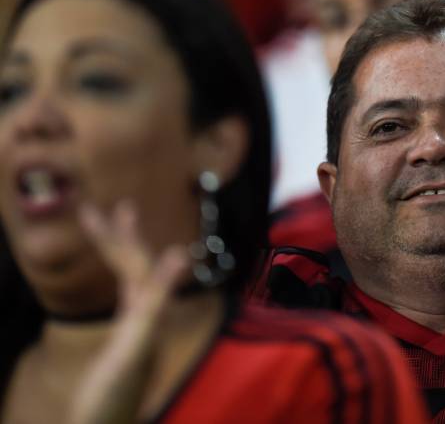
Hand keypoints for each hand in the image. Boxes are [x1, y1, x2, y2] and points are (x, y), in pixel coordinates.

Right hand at [69, 201, 188, 423]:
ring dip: (127, 253)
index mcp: (151, 314)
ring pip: (136, 281)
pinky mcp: (130, 348)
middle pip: (139, 267)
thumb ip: (156, 302)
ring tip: (118, 228)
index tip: (102, 208)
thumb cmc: (113, 399)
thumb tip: (180, 255)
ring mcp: (142, 332)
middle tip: (114, 206)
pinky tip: (126, 282)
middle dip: (124, 237)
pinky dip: (125, 282)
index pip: (138, 263)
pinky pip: (131, 302)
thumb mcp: (134, 346)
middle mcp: (151, 319)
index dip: (119, 236)